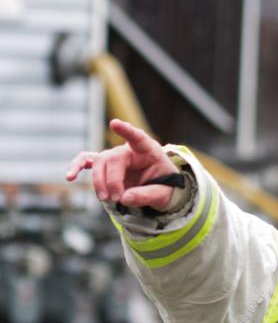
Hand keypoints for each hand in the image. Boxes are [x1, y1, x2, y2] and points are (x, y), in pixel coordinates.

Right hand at [65, 119, 180, 209]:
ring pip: (98, 163)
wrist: (157, 189)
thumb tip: (124, 198)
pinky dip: (77, 167)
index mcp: (148, 151)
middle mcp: (128, 150)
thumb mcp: (162, 194)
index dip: (126, 131)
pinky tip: (70, 176)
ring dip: (98, 181)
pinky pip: (86, 161)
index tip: (114, 123)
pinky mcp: (104, 165)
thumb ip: (146, 196)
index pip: (138, 138)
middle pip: (112, 159)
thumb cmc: (163, 187)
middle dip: (112, 181)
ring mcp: (114, 156)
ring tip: (104, 198)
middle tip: (117, 199)